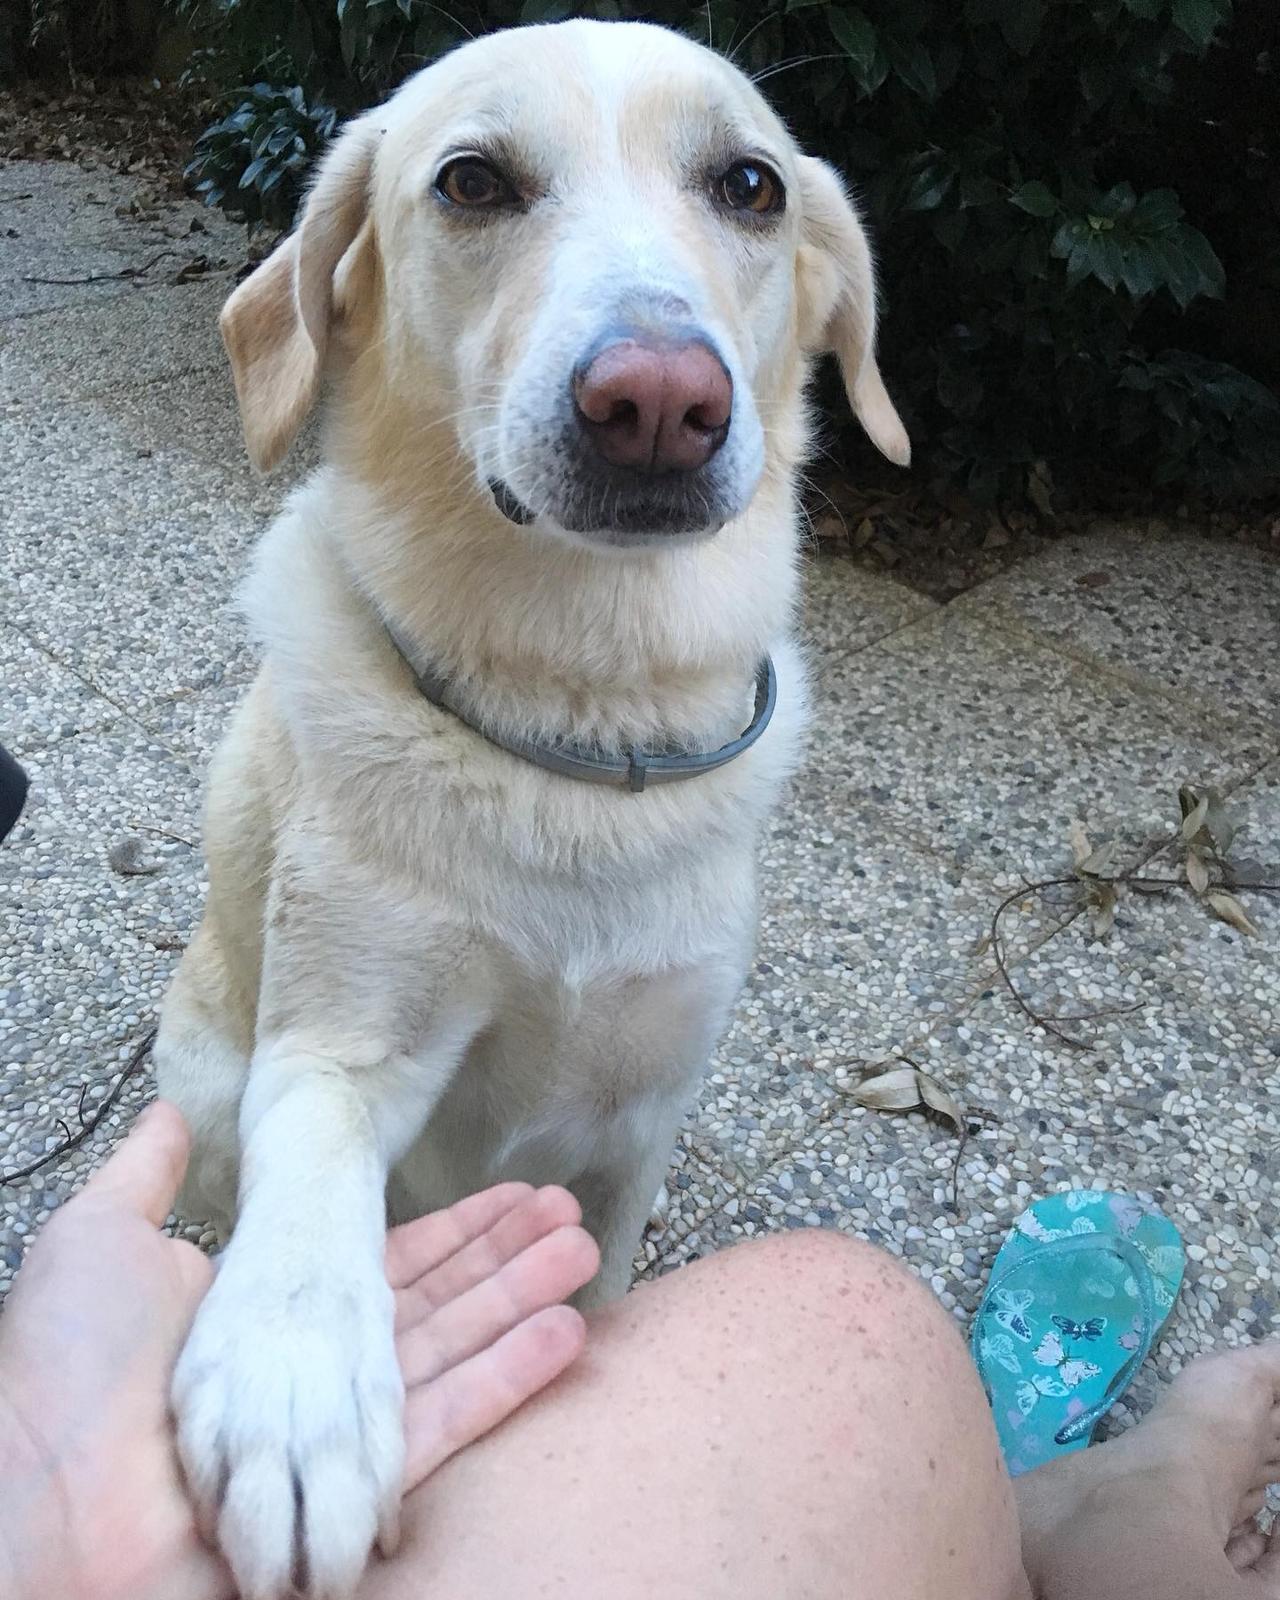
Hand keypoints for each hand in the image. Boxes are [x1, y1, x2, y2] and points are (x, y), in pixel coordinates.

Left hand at [0, 1101, 597, 1599]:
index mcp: (269, 1323)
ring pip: (454, 1354)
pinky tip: (563, 1332)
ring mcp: (335, 1436)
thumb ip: (147, 1177)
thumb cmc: (70, 1369)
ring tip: (583, 1254)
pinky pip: (447, 1427)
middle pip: (435, 1307)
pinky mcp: (351, 1492)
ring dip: (522, 1303)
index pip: (386, 1268)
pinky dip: (509, 1379)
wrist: (52, 1495)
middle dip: (506, 1260)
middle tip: (570, 1216)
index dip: (455, 1230)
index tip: (514, 1192)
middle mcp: (311, 1377)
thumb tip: (169, 1108)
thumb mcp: (97, 1242)